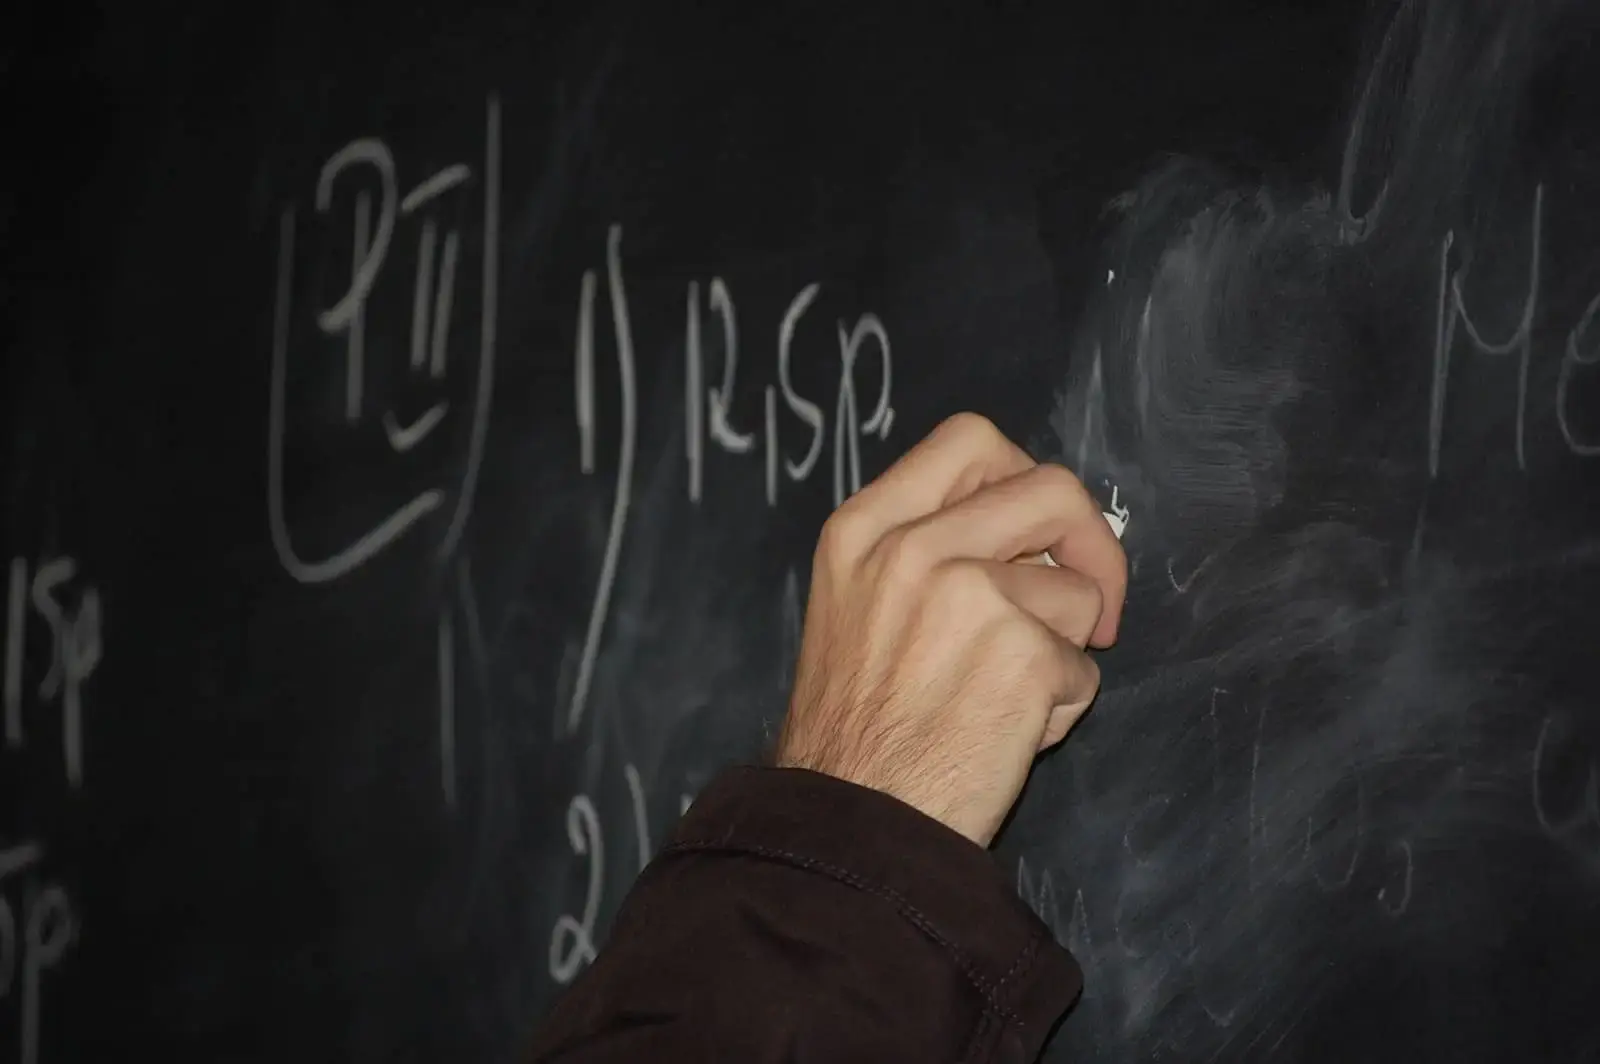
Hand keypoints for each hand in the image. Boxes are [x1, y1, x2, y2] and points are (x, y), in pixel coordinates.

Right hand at [775, 413, 1127, 845]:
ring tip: (1007, 698)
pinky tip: (1006, 736)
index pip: (971, 441)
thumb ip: (925, 550)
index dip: (1023, 476)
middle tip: (1092, 603)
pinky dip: (1061, 707)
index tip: (1038, 529)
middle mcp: (913, 547)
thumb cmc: (855, 728)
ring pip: (1075, 589)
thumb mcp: (855, 604)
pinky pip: (1084, 668)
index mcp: (865, 528)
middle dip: (1092, 541)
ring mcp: (967, 595)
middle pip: (1049, 486)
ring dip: (1063, 648)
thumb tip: (1034, 534)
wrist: (848, 821)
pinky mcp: (1019, 654)